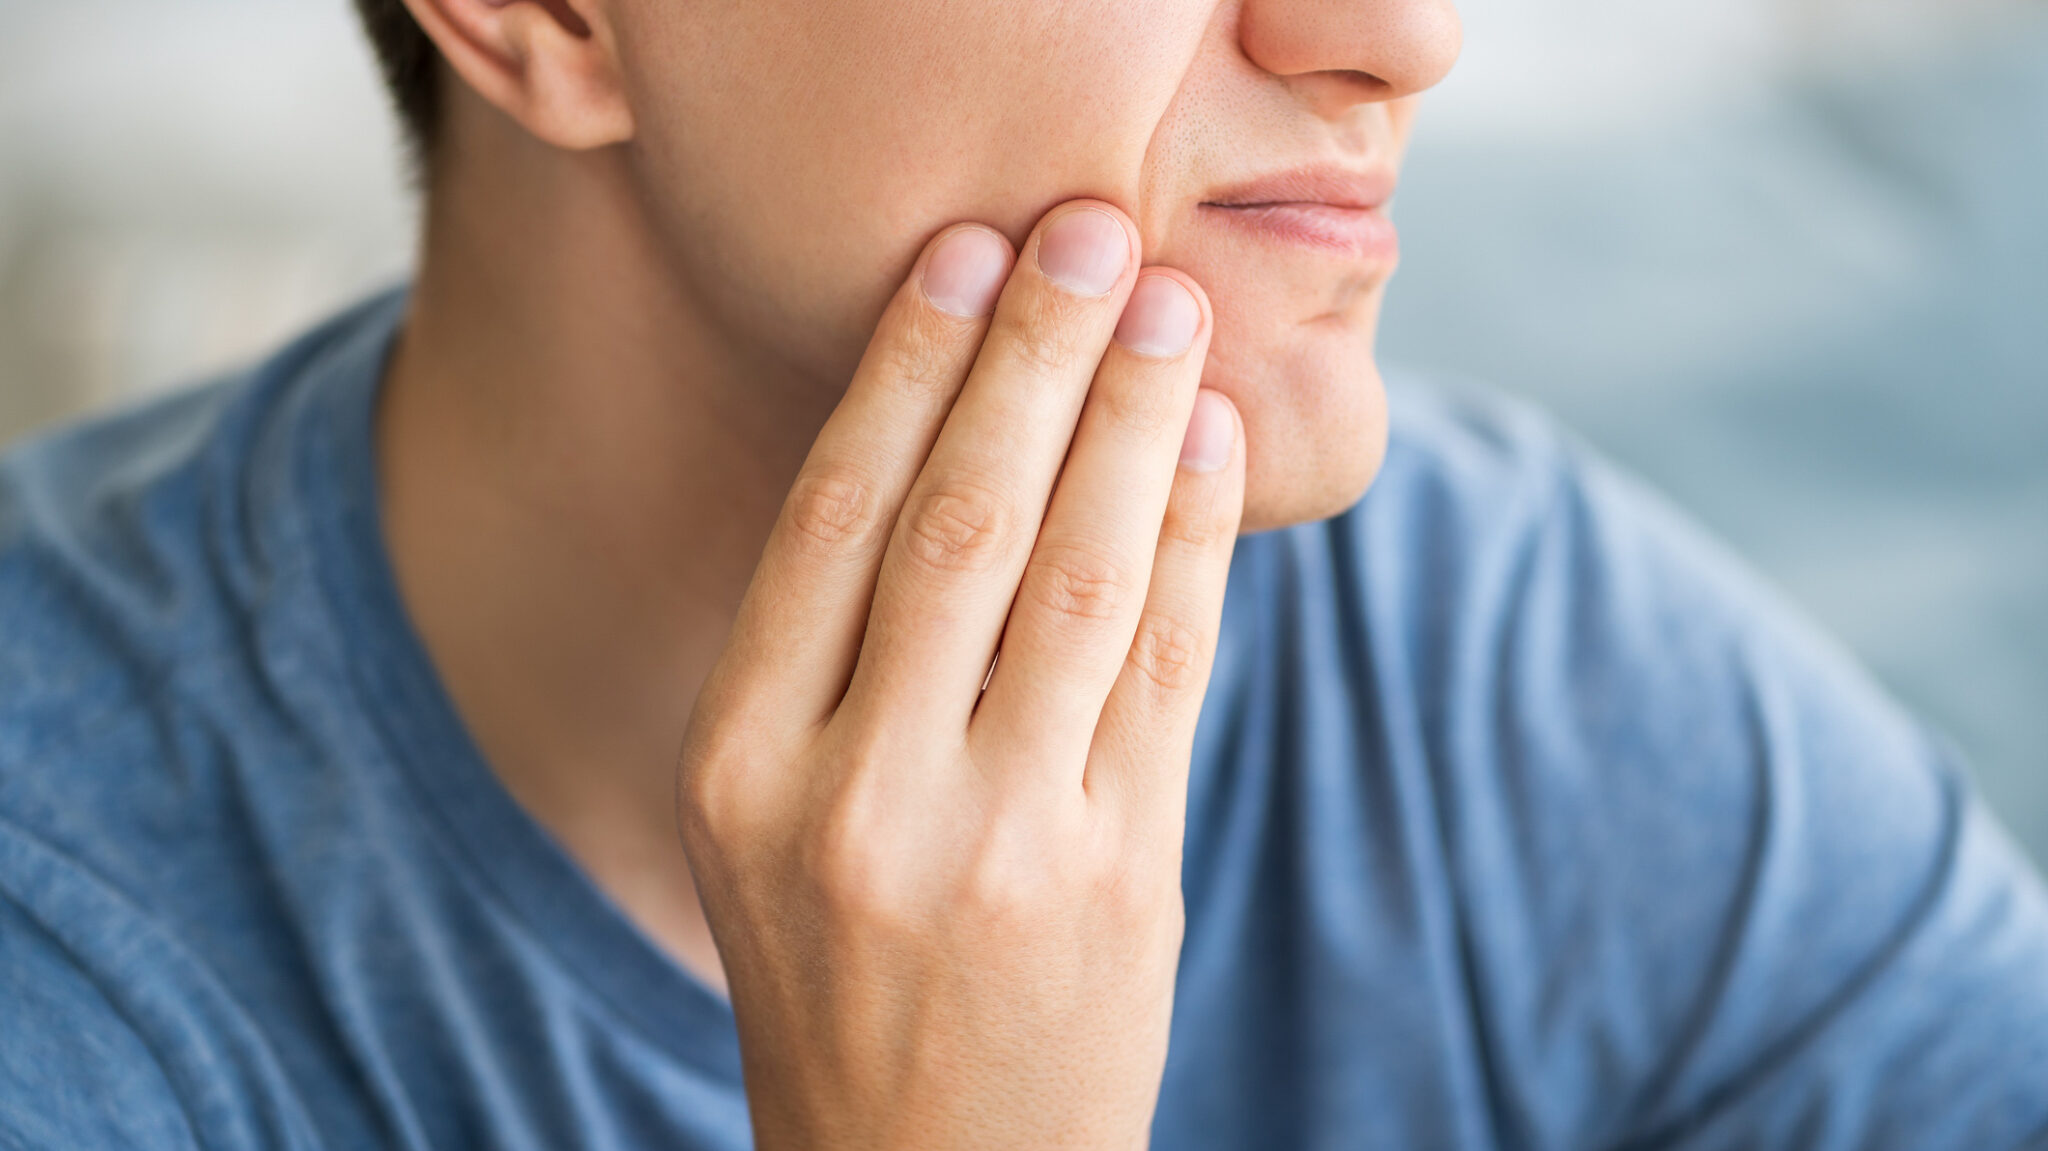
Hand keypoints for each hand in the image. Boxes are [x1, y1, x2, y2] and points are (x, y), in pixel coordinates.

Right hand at [676, 199, 1244, 1149]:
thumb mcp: (764, 826)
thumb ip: (831, 661)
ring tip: (1173, 311)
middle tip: (1092, 234)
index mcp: (738, 769)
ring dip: (1136, 423)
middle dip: (1037, 359)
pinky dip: (1194, 541)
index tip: (965, 257)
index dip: (907, 371)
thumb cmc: (840, 974)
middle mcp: (856, 797)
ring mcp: (997, 842)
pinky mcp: (1121, 875)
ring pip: (1081, 578)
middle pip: (959, 523)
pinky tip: (1205, 446)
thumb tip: (960, 444)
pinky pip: (1168, 668)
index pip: (831, 522)